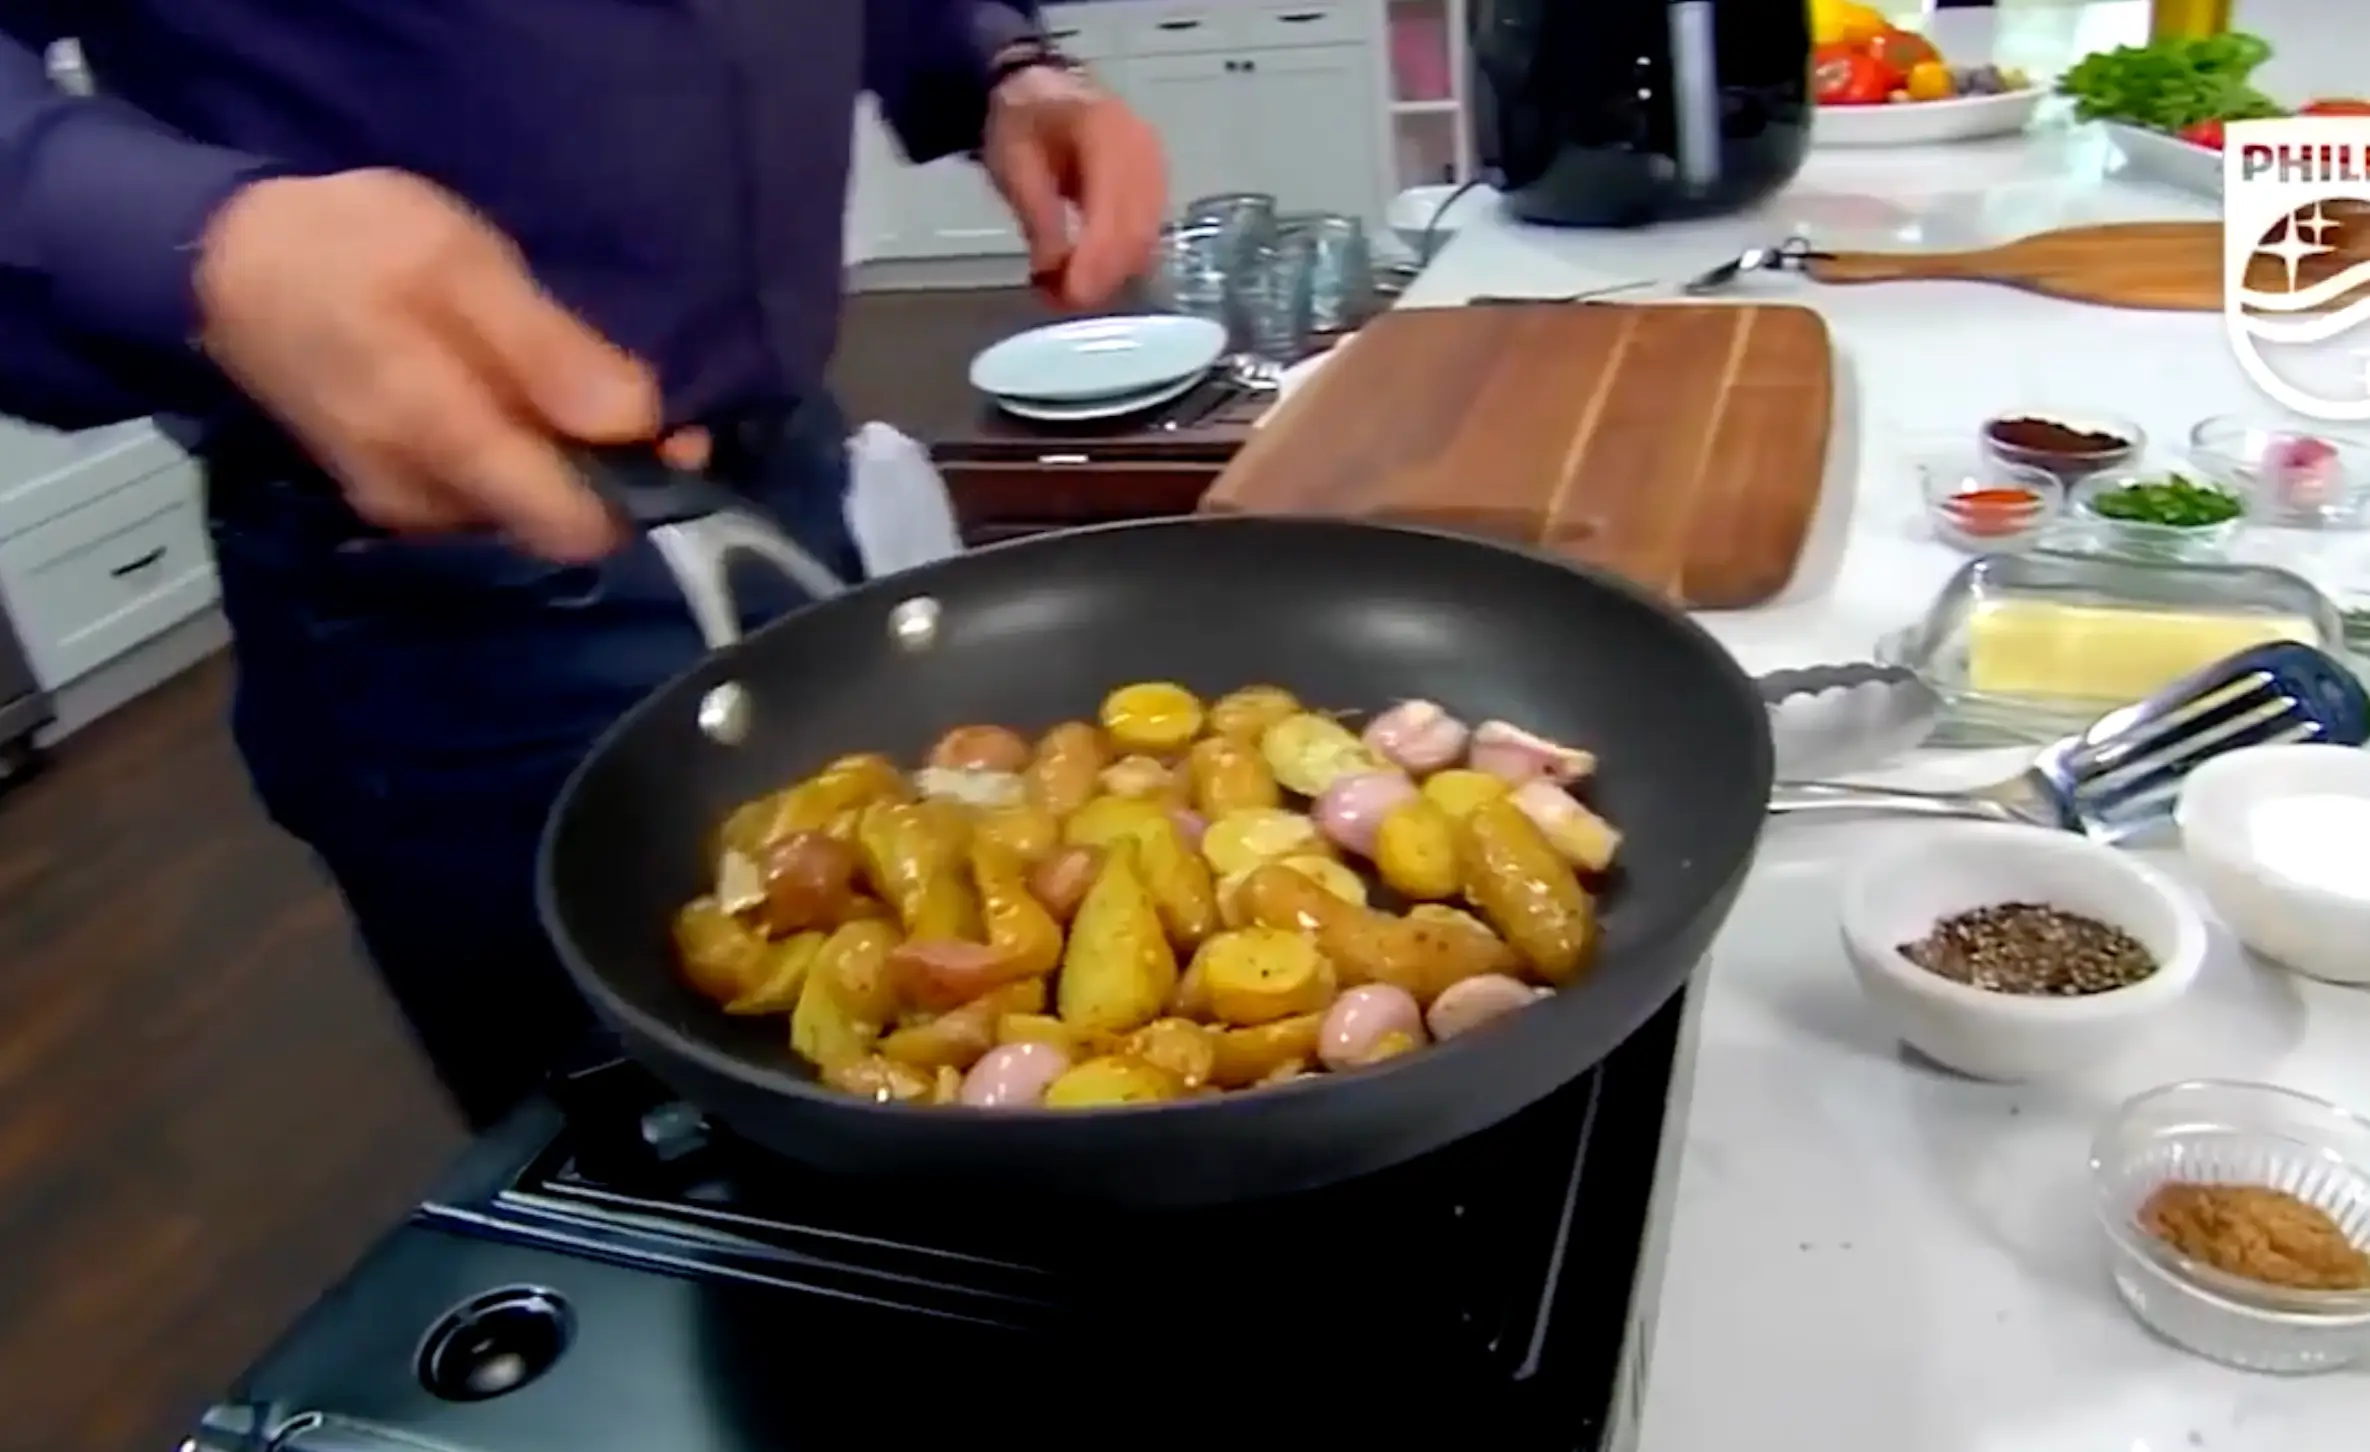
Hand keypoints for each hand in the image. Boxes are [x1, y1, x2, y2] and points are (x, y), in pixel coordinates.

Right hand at [195, 169, 673, 561]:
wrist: (224, 265)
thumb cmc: (350, 246)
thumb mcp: (458, 260)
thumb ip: (547, 350)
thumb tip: (639, 421)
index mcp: (444, 442)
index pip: (577, 527)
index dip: (644, 491)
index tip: (677, 435)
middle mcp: (427, 503)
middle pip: (558, 526)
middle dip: (613, 474)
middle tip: (638, 400)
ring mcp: (405, 508)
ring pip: (525, 515)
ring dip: (568, 466)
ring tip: (572, 389)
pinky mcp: (395, 498)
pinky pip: (488, 498)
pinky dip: (522, 461)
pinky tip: (517, 404)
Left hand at [980, 66, 1165, 308]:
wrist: (1041, 89)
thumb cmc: (1024, 121)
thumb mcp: (1014, 164)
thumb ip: (1038, 218)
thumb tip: (1054, 275)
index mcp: (1106, 131)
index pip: (1112, 208)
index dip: (1096, 260)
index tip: (1070, 298)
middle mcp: (1144, 149)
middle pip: (1138, 231)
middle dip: (1103, 277)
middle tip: (1062, 303)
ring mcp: (1157, 168)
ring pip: (1147, 240)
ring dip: (1111, 275)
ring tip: (1067, 292)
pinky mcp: (1157, 188)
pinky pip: (1147, 236)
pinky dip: (1119, 262)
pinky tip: (1087, 273)